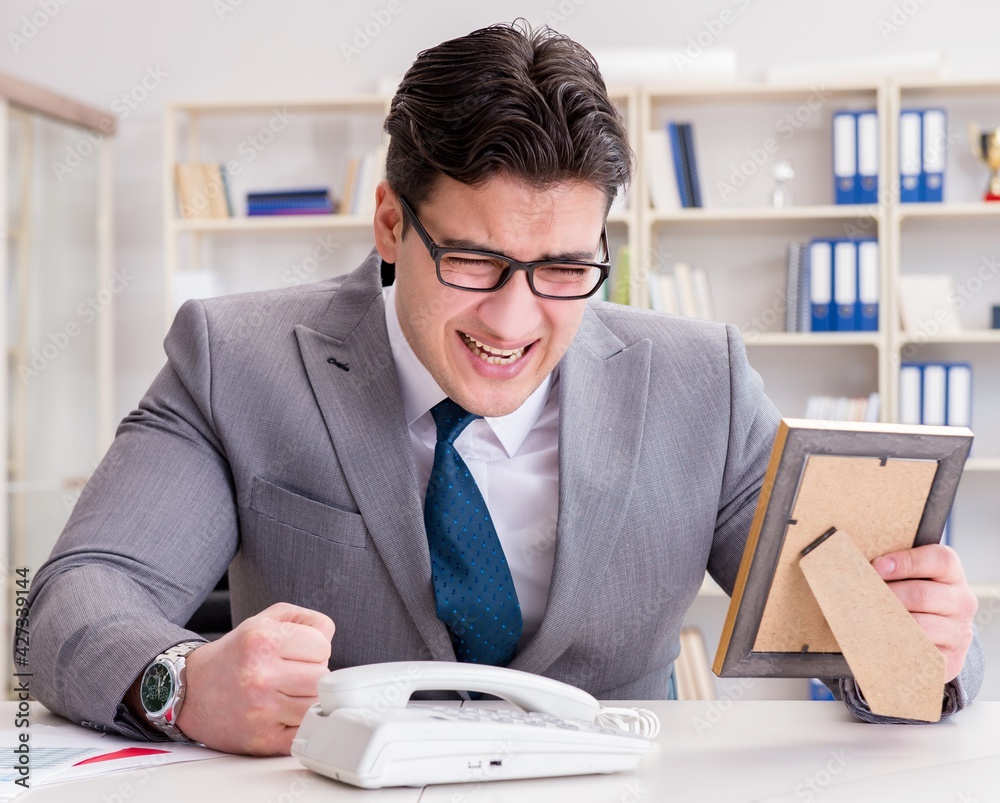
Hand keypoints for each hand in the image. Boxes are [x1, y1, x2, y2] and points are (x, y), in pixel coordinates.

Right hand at [177, 602, 334, 754]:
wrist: (189, 691)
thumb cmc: (233, 655)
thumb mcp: (263, 621)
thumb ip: (304, 619)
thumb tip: (329, 636)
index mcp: (263, 640)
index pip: (322, 646)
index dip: (315, 649)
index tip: (300, 654)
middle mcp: (260, 674)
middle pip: (322, 677)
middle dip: (313, 674)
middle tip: (294, 675)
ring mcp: (261, 710)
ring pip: (316, 705)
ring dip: (309, 699)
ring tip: (290, 693)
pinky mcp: (263, 739)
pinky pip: (305, 734)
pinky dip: (303, 725)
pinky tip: (288, 714)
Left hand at [872, 544, 976, 683]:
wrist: (936, 637)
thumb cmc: (913, 598)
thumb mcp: (910, 578)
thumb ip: (891, 568)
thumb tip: (855, 563)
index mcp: (952, 575)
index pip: (940, 560)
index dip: (907, 561)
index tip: (876, 566)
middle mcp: (961, 602)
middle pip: (922, 594)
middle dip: (888, 595)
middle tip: (862, 596)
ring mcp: (958, 632)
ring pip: (920, 625)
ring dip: (889, 622)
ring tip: (867, 619)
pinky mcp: (951, 659)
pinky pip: (922, 652)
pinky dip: (898, 645)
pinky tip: (882, 640)